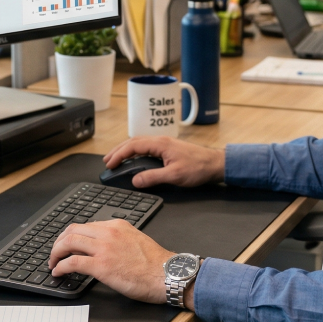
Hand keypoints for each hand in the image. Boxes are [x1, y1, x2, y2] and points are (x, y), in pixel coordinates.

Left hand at [48, 220, 174, 302]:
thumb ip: (118, 239)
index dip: (72, 236)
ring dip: (56, 253)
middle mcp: (109, 232)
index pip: (87, 225)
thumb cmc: (155, 262)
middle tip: (55, 253)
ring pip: (69, 242)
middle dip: (59, 242)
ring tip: (53, 263)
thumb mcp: (136, 240)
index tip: (68, 245)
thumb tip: (103, 248)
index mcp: (118, 225)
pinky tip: (58, 272)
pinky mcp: (101, 265)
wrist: (165, 273)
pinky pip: (72, 262)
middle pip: (73, 230)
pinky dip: (60, 267)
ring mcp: (104, 248)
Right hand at [103, 136, 224, 188]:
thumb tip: (135, 180)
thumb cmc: (198, 167)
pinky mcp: (169, 149)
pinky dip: (136, 152)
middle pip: (134, 142)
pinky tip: (134, 160)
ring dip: (127, 150)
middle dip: (119, 150)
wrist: (215, 164)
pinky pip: (147, 147)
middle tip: (107, 161)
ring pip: (140, 143)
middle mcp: (161, 141)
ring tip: (116, 160)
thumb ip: (153, 177)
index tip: (110, 164)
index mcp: (161, 144)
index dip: (119, 154)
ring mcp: (165, 144)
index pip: (133, 146)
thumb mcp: (174, 175)